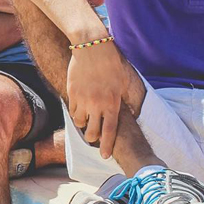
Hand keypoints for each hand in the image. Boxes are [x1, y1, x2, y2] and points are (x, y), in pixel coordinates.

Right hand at [64, 40, 131, 159]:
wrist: (92, 48)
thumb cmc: (112, 63)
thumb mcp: (124, 82)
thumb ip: (126, 99)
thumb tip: (132, 112)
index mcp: (112, 103)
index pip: (110, 131)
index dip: (107, 146)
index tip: (105, 156)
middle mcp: (97, 104)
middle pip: (92, 132)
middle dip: (92, 138)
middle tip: (93, 136)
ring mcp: (83, 100)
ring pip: (79, 122)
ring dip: (83, 124)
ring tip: (86, 119)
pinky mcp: (72, 93)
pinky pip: (72, 109)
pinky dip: (76, 111)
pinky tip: (80, 107)